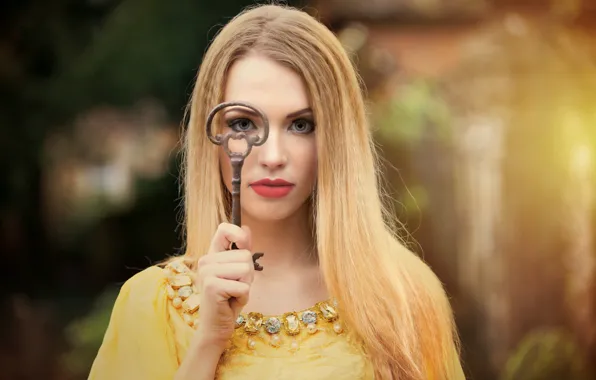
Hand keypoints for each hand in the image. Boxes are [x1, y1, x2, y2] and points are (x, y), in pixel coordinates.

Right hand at [193, 223, 253, 347]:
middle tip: (235, 286)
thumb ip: (241, 251)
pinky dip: (243, 298)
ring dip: (246, 286)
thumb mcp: (237, 272)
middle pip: (245, 255)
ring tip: (233, 294)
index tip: (244, 246)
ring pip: (246, 269)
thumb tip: (247, 229)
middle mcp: (206, 260)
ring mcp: (207, 273)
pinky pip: (243, 287)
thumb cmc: (228, 299)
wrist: (216, 326)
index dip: (239, 234)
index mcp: (212, 254)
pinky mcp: (212, 286)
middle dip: (248, 274)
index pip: (224, 229)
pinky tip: (231, 302)